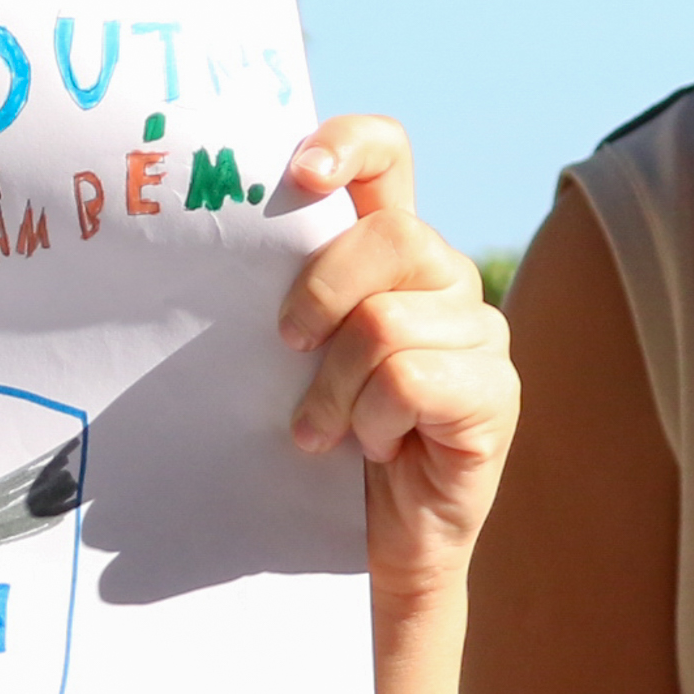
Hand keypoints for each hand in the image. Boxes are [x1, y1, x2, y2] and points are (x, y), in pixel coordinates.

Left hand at [274, 116, 516, 623]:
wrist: (364, 548)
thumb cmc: (317, 445)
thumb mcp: (286, 360)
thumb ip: (277, 301)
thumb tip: (199, 258)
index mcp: (389, 254)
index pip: (389, 156)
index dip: (350, 145)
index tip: (298, 174)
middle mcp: (445, 279)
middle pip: (394, 235)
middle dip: (322, 293)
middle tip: (287, 348)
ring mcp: (480, 335)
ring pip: (390, 322)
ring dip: (336, 388)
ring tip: (326, 430)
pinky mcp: (494, 394)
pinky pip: (414, 379)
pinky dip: (374, 421)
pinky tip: (372, 448)